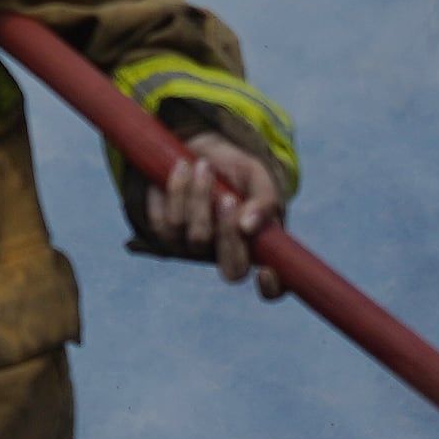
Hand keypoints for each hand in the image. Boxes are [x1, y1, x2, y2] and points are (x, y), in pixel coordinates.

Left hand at [145, 136, 290, 299]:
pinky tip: (181, 169)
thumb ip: (264, 201)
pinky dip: (174, 192)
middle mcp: (228, 256)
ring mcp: (196, 250)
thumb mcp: (258, 178)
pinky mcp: (166, 234)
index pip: (274, 287)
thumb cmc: (237, 170)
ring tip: (203, 166)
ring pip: (195, 239)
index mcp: (260, 247)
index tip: (266, 271)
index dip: (273, 288)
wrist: (201, 150)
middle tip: (227, 197)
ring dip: (198, 198)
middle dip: (228, 234)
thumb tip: (249, 226)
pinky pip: (164, 223)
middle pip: (231, 270)